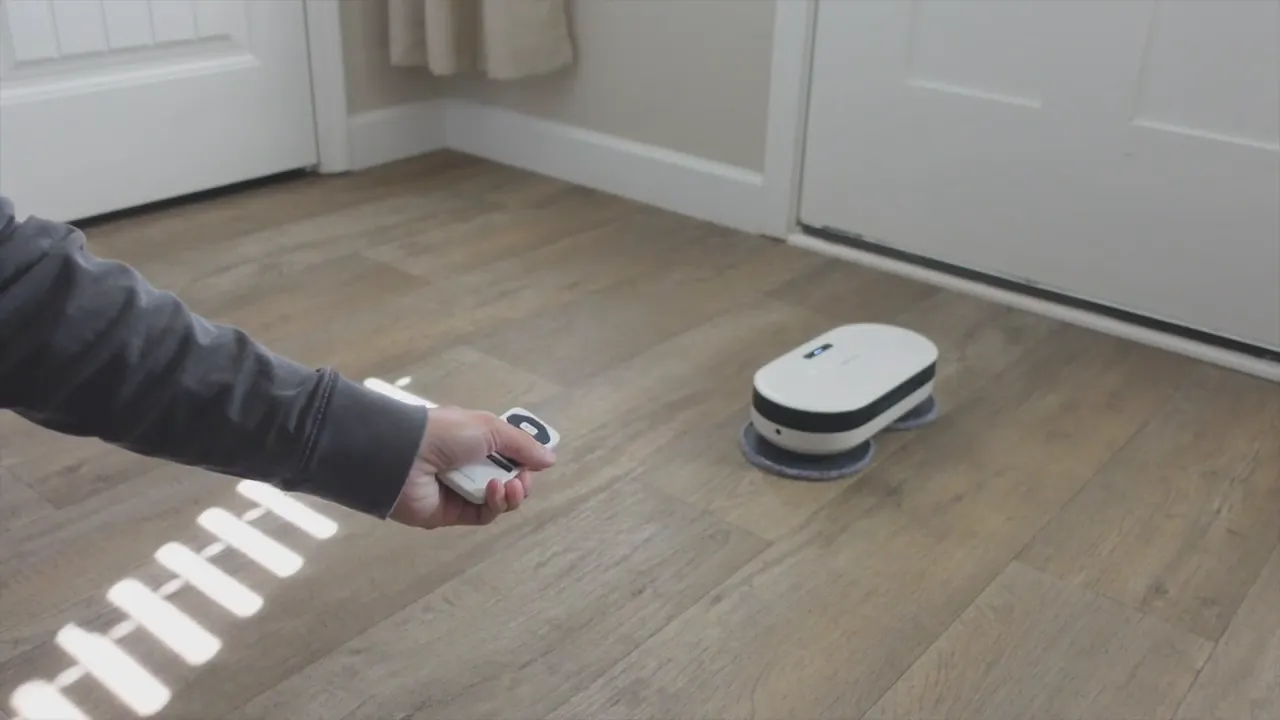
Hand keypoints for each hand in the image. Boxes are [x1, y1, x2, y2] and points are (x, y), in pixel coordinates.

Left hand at [388, 405, 555, 528]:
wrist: (404, 457)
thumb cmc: (446, 434)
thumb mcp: (489, 428)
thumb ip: (521, 445)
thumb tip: (550, 459)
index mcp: (474, 440)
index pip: (507, 452)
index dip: (524, 457)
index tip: (537, 460)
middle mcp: (469, 465)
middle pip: (508, 479)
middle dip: (522, 479)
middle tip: (522, 478)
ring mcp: (460, 491)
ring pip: (500, 500)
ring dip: (512, 494)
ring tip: (510, 487)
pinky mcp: (452, 514)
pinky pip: (483, 514)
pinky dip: (495, 505)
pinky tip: (495, 492)